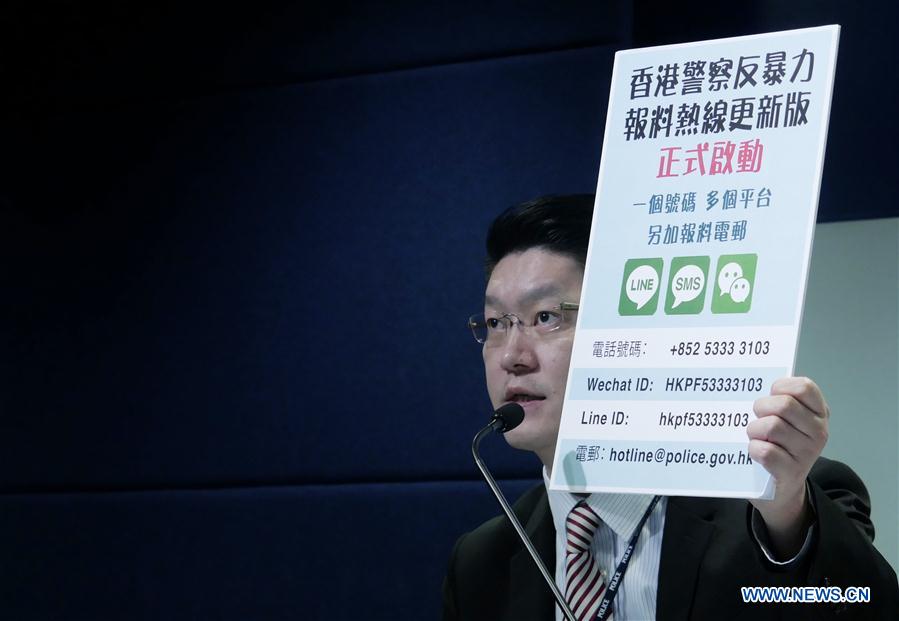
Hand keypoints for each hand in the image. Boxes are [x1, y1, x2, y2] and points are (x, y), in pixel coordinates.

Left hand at [747, 377, 828, 557]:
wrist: (781, 490)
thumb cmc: (780, 445)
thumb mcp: (788, 421)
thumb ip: (780, 400)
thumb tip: (755, 380)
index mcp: (819, 414)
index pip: (804, 387)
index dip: (781, 387)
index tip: (772, 393)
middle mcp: (818, 432)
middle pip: (783, 405)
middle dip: (762, 407)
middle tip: (758, 417)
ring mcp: (806, 453)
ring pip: (771, 426)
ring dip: (754, 430)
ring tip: (756, 437)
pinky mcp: (790, 472)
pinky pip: (764, 450)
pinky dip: (753, 449)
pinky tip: (755, 453)